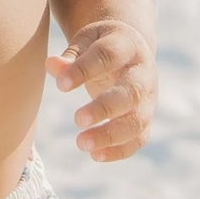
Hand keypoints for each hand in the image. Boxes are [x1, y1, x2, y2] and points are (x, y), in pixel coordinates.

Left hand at [45, 22, 156, 161]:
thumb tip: (51, 65)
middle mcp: (143, 73)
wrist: (130, 50)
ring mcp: (148, 98)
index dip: (84, 70)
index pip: (107, 57)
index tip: (60, 86)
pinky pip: (139, 138)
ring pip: (137, 120)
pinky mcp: (146, 117)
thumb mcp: (85, 42)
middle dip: (105, 108)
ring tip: (81, 144)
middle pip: (131, 92)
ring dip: (111, 135)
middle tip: (77, 120)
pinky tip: (95, 156)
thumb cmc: (100, 45)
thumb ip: (70, 56)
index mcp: (127, 46)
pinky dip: (119, 150)